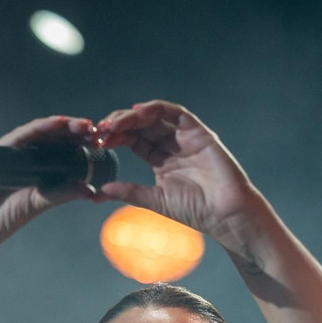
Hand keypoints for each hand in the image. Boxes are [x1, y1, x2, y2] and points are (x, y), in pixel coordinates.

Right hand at [0, 115, 97, 252]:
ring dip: (62, 125)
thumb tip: (91, 190)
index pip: (59, 147)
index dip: (79, 142)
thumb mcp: (40, 203)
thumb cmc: (3, 216)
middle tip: (96, 129)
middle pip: (52, 135)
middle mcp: (22, 154)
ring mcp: (10, 151)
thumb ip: (63, 194)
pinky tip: (56, 124)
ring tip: (82, 125)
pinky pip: (20, 136)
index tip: (99, 141)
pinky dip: (39, 128)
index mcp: (34, 165)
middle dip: (75, 130)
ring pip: (39, 130)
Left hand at [91, 100, 260, 249]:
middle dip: (118, 125)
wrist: (225, 214)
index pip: (132, 140)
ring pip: (154, 116)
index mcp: (159, 159)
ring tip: (113, 124)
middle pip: (140, 126)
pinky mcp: (199, 132)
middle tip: (99, 131)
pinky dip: (156, 109)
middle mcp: (171, 144)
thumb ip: (130, 192)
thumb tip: (100, 190)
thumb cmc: (195, 210)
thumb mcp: (155, 200)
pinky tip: (137, 112)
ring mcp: (185, 136)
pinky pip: (176, 113)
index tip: (96, 142)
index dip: (114, 138)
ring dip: (132, 117)